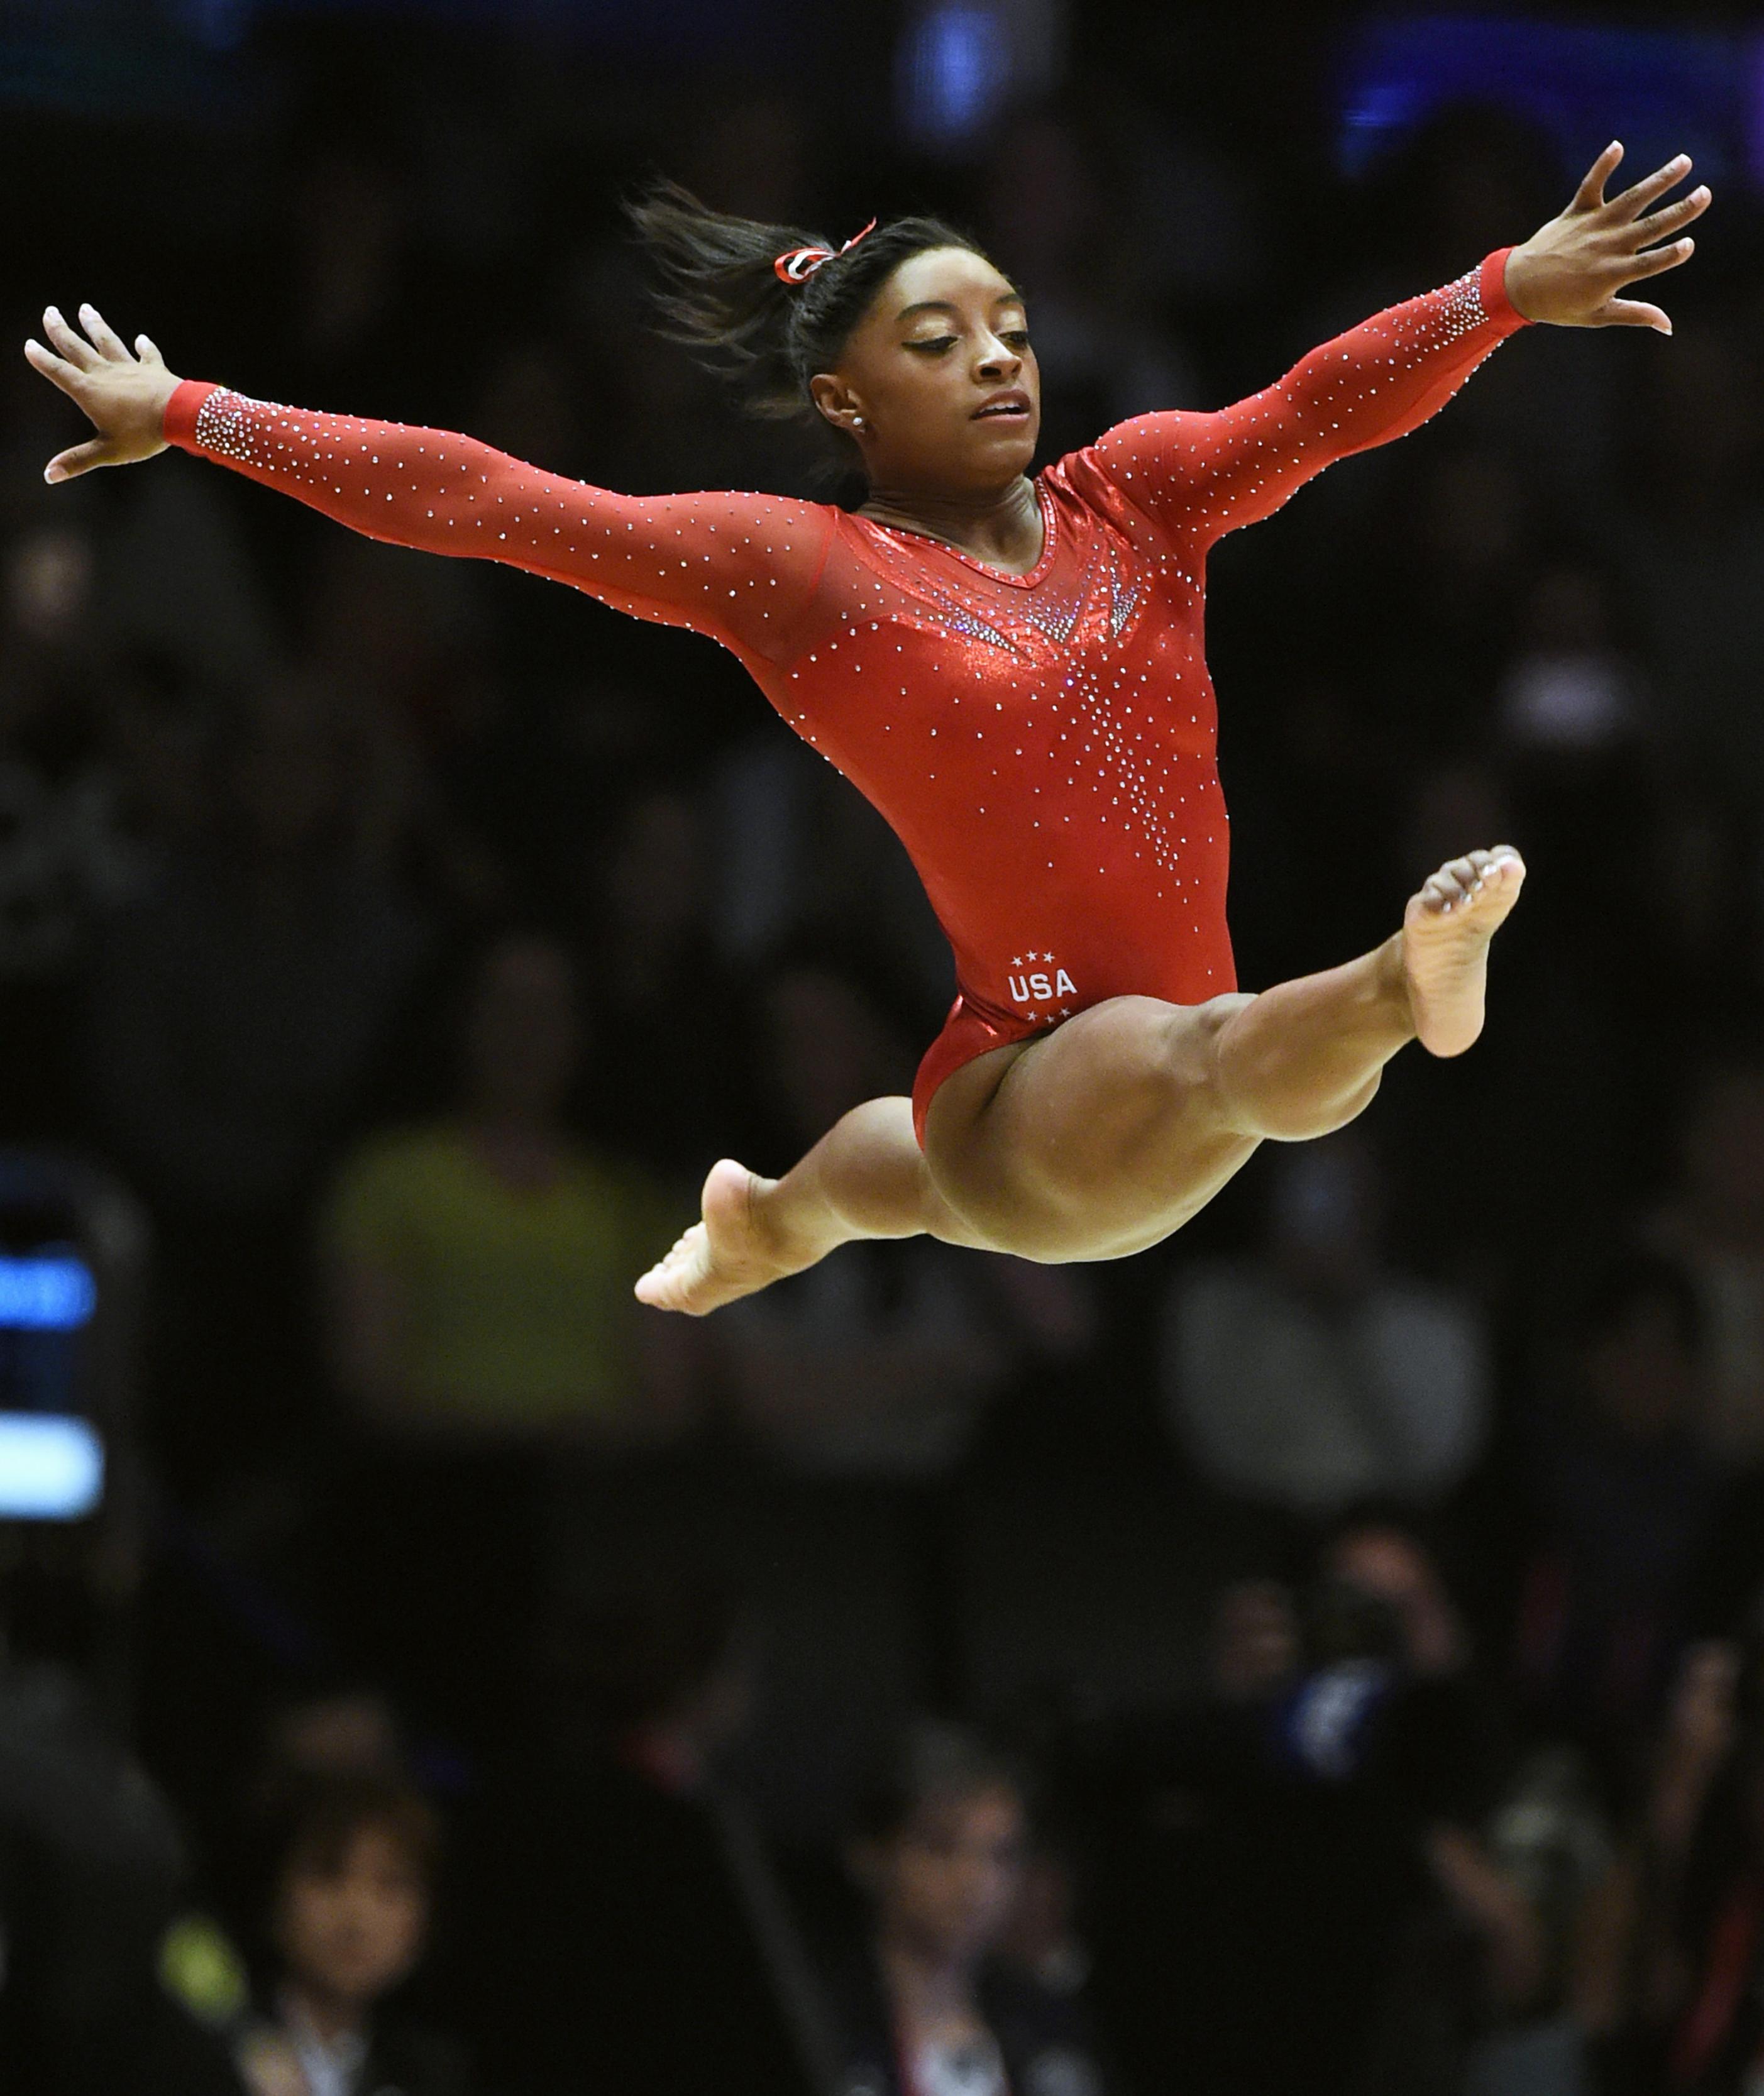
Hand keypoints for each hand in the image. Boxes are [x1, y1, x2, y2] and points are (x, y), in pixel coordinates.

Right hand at [23, 303, 181, 480]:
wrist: (180, 416)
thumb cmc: (143, 435)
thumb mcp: (108, 452)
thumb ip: (78, 461)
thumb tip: (49, 475)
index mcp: (89, 392)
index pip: (59, 372)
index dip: (42, 359)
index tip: (29, 344)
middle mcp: (106, 374)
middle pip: (78, 348)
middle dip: (61, 330)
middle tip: (49, 311)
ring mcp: (131, 368)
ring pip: (108, 342)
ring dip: (95, 325)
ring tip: (85, 309)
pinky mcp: (154, 369)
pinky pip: (148, 355)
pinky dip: (144, 347)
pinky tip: (140, 338)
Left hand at [1504, 142, 1708, 332]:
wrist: (1518, 287)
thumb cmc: (1560, 305)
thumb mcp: (1597, 315)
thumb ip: (1634, 314)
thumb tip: (1668, 326)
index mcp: (1613, 274)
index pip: (1649, 264)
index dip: (1670, 255)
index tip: (1689, 244)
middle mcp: (1607, 246)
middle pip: (1650, 228)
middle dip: (1680, 211)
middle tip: (1705, 194)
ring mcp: (1593, 226)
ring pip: (1631, 200)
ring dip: (1659, 180)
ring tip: (1684, 162)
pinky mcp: (1576, 211)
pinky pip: (1592, 184)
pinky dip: (1603, 165)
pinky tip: (1617, 145)